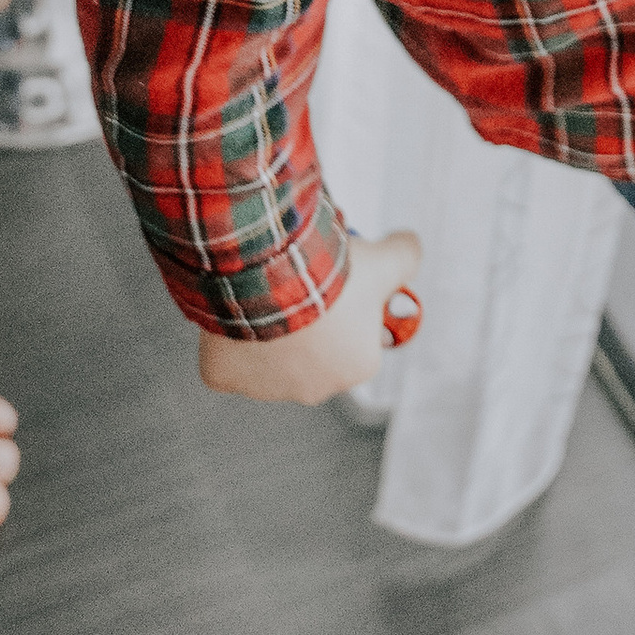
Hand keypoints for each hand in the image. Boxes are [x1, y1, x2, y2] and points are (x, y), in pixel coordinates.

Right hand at [193, 225, 422, 404]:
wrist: (268, 273)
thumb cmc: (331, 274)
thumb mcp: (386, 258)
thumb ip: (407, 255)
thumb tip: (409, 245)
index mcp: (359, 366)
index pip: (358, 335)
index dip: (347, 305)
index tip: (334, 279)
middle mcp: (315, 389)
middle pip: (313, 352)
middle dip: (307, 322)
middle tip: (297, 281)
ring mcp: (266, 389)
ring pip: (266, 358)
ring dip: (265, 331)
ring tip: (263, 290)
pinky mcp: (224, 378)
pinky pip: (224, 358)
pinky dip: (224, 337)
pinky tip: (232, 308)